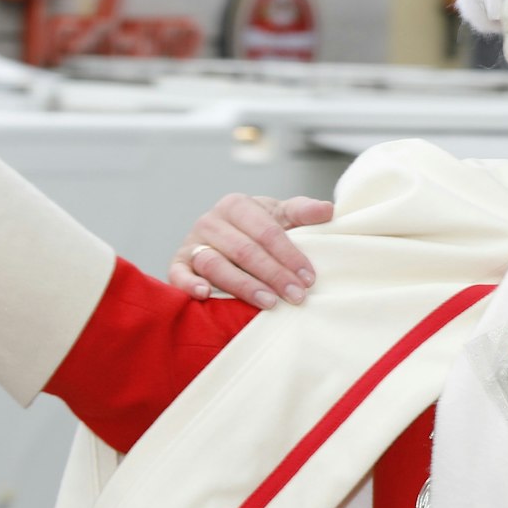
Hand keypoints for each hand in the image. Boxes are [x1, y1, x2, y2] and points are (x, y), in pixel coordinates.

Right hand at [170, 193, 333, 307]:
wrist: (226, 235)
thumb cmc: (258, 227)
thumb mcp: (280, 215)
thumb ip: (303, 212)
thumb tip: (328, 210)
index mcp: (236, 205)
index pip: (266, 231)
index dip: (289, 255)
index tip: (308, 278)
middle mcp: (211, 221)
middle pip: (244, 250)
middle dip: (273, 275)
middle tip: (296, 296)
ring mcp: (191, 242)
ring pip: (215, 264)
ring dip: (243, 286)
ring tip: (269, 303)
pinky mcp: (178, 263)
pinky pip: (178, 274)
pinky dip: (189, 285)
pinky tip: (206, 295)